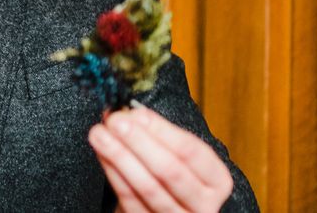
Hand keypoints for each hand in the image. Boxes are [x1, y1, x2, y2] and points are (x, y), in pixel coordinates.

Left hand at [88, 105, 232, 211]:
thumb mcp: (178, 155)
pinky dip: (115, 175)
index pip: (191, 151)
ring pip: (148, 188)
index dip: (161, 130)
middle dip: (139, 141)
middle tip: (115, 120)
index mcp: (216, 181)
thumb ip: (159, 134)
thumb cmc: (177, 173)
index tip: (135, 112)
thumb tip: (129, 112)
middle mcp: (204, 205)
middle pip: (170, 171)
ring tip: (99, 134)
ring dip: (120, 156)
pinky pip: (131, 201)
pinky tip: (103, 156)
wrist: (175, 209)